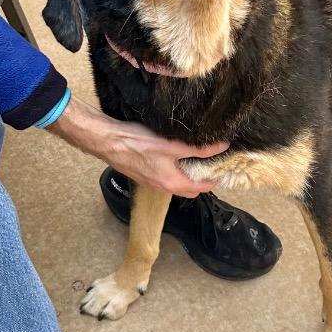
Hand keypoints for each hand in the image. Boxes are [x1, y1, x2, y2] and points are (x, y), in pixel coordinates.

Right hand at [47, 96, 227, 197]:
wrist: (108, 142)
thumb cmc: (137, 143)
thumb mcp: (171, 145)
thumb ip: (197, 149)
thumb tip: (221, 147)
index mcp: (172, 183)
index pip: (202, 188)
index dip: (215, 178)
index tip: (223, 166)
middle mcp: (163, 187)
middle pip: (190, 189)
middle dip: (202, 179)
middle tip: (212, 161)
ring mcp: (152, 182)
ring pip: (177, 183)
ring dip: (188, 174)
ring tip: (197, 156)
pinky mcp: (144, 174)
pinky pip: (166, 177)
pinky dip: (175, 170)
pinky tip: (176, 154)